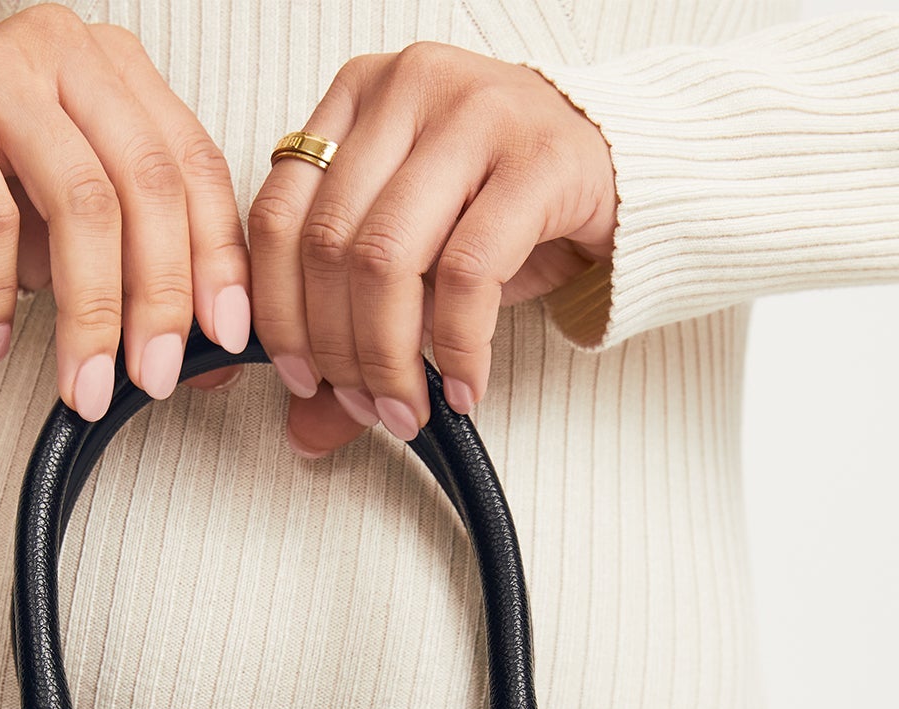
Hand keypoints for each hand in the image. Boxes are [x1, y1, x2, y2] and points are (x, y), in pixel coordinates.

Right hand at [0, 3, 250, 417]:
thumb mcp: (82, 209)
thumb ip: (141, 266)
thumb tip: (206, 363)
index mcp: (123, 73)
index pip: (195, 168)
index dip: (217, 259)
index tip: (224, 338)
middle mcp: (70, 55)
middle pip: (146, 187)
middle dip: (159, 298)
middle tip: (157, 377)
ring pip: (79, 203)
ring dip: (90, 313)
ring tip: (86, 384)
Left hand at [247, 42, 616, 454]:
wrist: (621, 168)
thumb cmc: (507, 206)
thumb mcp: (415, 262)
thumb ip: (352, 331)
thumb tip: (304, 429)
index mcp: (357, 97)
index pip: (278, 214)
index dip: (278, 311)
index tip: (297, 378)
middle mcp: (407, 89)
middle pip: (329, 244)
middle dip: (336, 350)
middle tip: (363, 406)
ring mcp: (474, 113)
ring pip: (385, 259)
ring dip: (388, 357)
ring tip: (405, 408)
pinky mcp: (537, 157)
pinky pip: (469, 273)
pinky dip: (458, 347)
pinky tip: (462, 386)